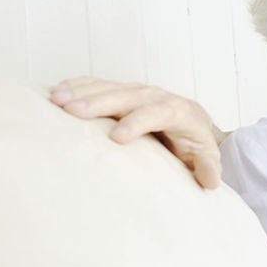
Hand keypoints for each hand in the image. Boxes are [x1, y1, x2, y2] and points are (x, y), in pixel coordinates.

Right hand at [50, 77, 224, 188]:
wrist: (193, 122)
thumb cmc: (196, 142)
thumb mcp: (207, 156)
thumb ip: (209, 167)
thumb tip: (210, 181)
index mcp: (177, 111)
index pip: (157, 113)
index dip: (138, 122)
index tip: (118, 137)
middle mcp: (155, 96)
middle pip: (127, 96)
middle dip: (100, 103)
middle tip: (73, 112)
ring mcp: (136, 91)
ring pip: (109, 88)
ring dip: (82, 92)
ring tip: (57, 101)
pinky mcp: (121, 91)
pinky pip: (98, 84)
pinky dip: (77, 86)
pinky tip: (56, 92)